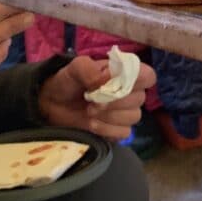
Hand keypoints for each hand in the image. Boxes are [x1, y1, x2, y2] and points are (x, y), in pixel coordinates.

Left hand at [38, 56, 156, 140]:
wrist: (53, 103)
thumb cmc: (68, 81)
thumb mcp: (74, 68)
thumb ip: (88, 68)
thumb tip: (104, 81)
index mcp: (124, 73)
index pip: (148, 76)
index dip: (137, 80)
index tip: (114, 83)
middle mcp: (129, 92)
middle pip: (140, 99)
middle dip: (114, 101)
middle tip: (92, 101)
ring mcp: (124, 113)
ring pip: (134, 117)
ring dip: (109, 116)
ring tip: (89, 112)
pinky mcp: (117, 131)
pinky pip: (124, 132)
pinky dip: (107, 130)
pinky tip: (92, 125)